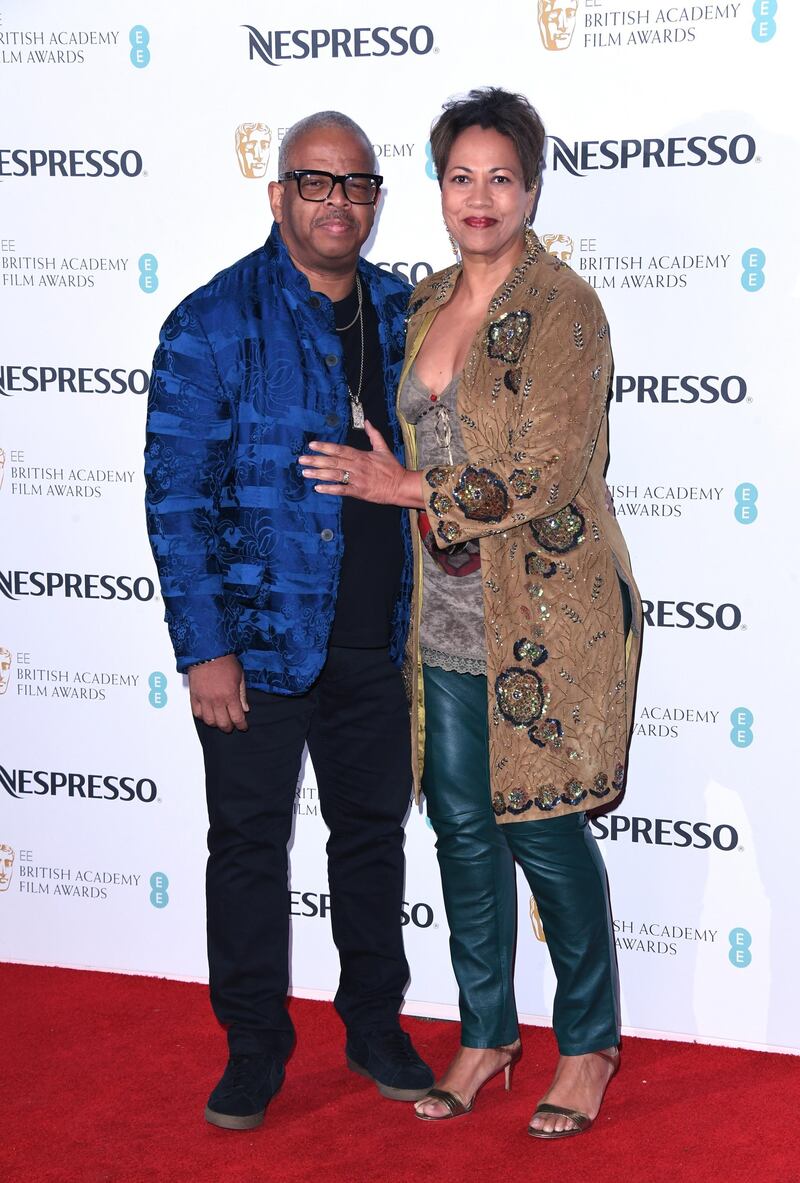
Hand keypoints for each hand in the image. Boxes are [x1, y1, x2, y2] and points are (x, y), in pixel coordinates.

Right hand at [188, 654, 248, 731]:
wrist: (207, 652)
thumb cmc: (225, 662)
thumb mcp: (240, 677)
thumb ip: (242, 695)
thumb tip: (245, 709)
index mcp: (230, 695)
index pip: (237, 718)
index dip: (241, 725)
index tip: (243, 727)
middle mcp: (216, 700)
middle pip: (223, 723)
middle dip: (229, 727)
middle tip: (232, 726)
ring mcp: (204, 700)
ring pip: (209, 721)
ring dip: (216, 723)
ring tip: (220, 720)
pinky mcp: (194, 696)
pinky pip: (197, 713)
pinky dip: (203, 717)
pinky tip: (208, 714)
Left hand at [299, 420, 424, 507]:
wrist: (401, 486)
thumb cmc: (392, 468)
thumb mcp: (383, 448)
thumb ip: (374, 435)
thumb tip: (368, 422)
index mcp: (361, 455)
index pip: (340, 449)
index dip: (325, 447)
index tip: (312, 445)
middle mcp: (357, 466)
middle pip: (333, 462)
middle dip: (316, 460)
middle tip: (301, 459)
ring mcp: (357, 479)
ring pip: (335, 475)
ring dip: (319, 474)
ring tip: (305, 473)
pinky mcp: (359, 492)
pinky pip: (342, 490)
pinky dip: (330, 489)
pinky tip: (318, 488)